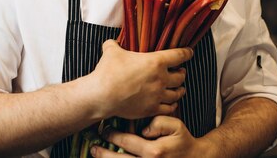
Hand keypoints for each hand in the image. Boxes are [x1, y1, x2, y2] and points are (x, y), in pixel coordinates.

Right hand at [90, 40, 192, 119]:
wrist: (101, 95)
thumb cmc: (108, 71)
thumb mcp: (111, 51)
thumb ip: (114, 45)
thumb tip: (111, 42)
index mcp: (156, 62)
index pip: (179, 55)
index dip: (186, 53)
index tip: (189, 52)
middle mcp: (161, 79)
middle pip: (181, 76)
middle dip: (182, 73)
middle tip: (180, 72)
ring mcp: (157, 95)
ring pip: (177, 93)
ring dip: (180, 89)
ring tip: (180, 88)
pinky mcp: (151, 109)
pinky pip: (169, 108)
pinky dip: (172, 105)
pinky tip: (172, 103)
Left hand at [91, 115, 208, 157]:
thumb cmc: (183, 141)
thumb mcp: (176, 125)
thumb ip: (160, 122)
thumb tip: (144, 129)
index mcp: (154, 151)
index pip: (127, 142)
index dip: (113, 136)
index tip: (104, 131)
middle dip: (103, 153)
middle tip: (93, 147)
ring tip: (96, 156)